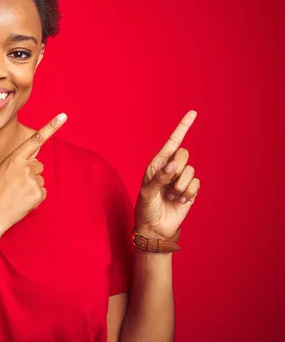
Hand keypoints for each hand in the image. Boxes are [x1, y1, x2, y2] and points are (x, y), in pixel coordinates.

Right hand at [0, 113, 67, 234]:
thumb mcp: (2, 171)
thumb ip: (19, 163)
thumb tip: (37, 164)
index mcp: (13, 158)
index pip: (35, 139)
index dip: (51, 127)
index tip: (63, 116)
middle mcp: (24, 167)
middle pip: (39, 165)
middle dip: (30, 174)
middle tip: (14, 185)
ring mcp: (32, 181)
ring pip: (40, 179)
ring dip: (31, 187)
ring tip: (16, 195)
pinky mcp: (38, 194)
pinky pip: (42, 192)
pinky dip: (35, 198)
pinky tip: (22, 202)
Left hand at [135, 110, 200, 238]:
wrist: (154, 228)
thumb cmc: (145, 209)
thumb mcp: (147, 193)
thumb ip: (159, 178)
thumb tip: (173, 165)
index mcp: (156, 164)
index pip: (172, 142)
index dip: (183, 127)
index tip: (193, 112)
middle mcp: (169, 169)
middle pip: (184, 154)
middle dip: (177, 169)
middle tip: (167, 184)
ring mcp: (180, 179)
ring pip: (190, 171)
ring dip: (181, 186)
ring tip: (171, 196)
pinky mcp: (190, 190)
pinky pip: (196, 184)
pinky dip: (188, 193)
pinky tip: (179, 201)